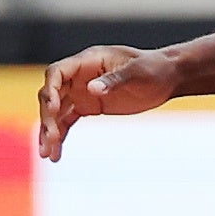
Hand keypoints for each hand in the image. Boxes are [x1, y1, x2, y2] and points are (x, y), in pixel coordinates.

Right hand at [36, 46, 176, 160]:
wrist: (167, 77)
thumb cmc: (154, 68)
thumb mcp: (138, 73)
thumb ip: (114, 80)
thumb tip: (91, 89)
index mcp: (88, 61)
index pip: (57, 73)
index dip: (50, 90)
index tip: (53, 110)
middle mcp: (79, 76)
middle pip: (51, 96)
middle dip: (48, 118)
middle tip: (50, 139)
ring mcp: (81, 91)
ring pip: (56, 112)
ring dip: (49, 132)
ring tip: (46, 154)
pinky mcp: (88, 106)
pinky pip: (67, 122)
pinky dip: (60, 136)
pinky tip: (56, 154)